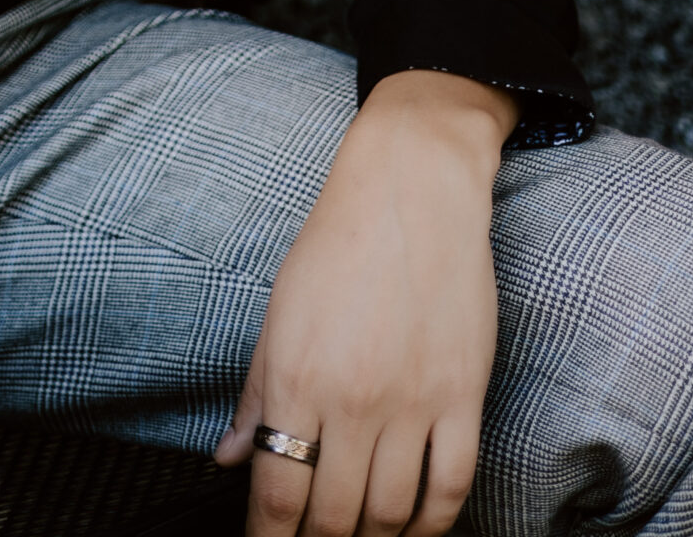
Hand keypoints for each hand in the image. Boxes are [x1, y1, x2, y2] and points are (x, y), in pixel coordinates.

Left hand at [215, 70, 516, 535]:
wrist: (411, 189)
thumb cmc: (337, 244)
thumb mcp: (279, 313)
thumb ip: (255, 394)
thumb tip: (228, 459)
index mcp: (298, 377)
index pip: (278, 495)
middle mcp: (354, 399)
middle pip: (335, 517)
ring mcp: (414, 401)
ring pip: (393, 514)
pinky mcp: (464, 396)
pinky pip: (451, 486)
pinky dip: (433, 523)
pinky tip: (415, 528)